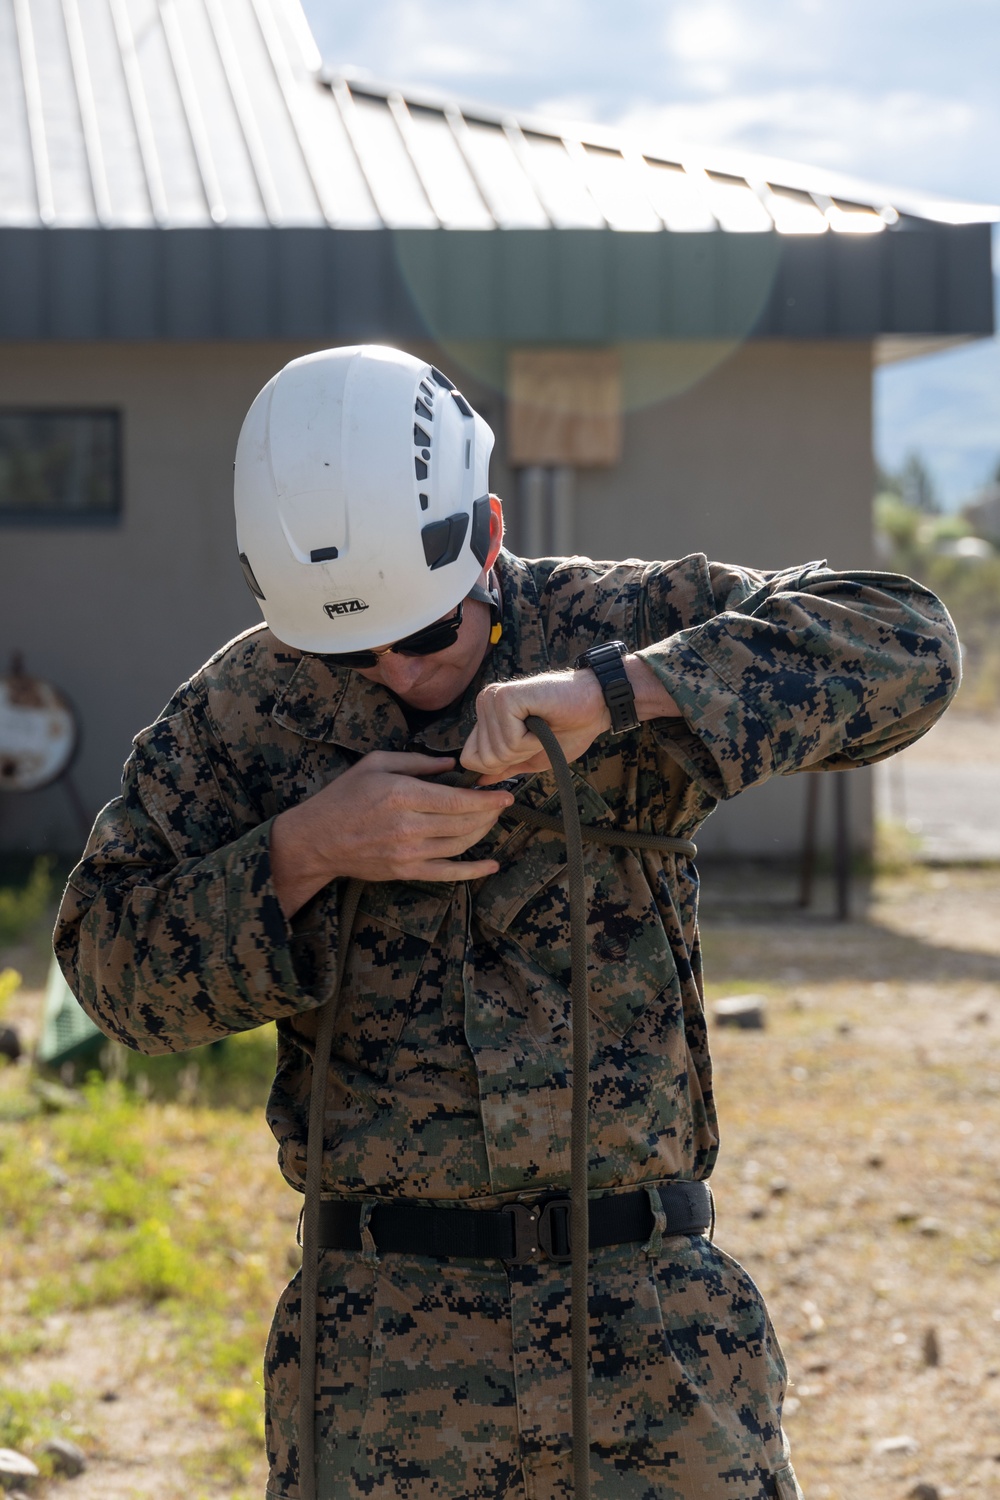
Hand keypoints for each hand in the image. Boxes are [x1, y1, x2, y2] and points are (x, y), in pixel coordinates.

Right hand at [270, 752, 513, 917]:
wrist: (316, 839)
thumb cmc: (344, 796)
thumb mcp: (376, 763)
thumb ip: (416, 761)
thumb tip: (451, 765)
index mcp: (402, 795)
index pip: (457, 800)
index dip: (486, 798)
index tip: (504, 792)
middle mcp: (408, 826)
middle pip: (463, 823)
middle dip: (489, 813)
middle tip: (500, 804)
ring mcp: (408, 853)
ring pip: (460, 845)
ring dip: (482, 833)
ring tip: (492, 820)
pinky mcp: (406, 871)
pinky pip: (447, 873)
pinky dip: (472, 871)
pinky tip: (491, 865)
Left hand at [460, 656, 682, 783]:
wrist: (596, 706)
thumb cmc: (569, 729)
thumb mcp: (532, 756)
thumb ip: (505, 766)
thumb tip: (479, 782)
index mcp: (488, 715)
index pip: (470, 758)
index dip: (500, 765)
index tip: (527, 747)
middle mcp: (485, 703)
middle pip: (484, 760)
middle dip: (517, 757)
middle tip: (539, 734)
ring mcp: (493, 699)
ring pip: (497, 752)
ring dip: (528, 747)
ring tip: (543, 727)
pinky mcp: (505, 698)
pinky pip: (510, 741)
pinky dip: (532, 740)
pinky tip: (544, 722)